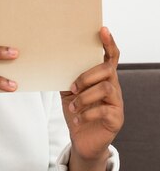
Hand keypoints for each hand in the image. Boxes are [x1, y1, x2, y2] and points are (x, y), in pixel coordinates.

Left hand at [60, 27, 123, 170]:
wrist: (81, 140)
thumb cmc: (77, 112)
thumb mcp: (68, 92)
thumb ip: (67, 76)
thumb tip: (54, 59)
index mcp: (102, 78)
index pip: (110, 57)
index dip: (108, 43)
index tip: (102, 29)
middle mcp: (113, 87)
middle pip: (107, 70)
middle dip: (87, 76)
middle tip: (72, 87)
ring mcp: (117, 103)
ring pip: (105, 89)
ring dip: (84, 97)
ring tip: (72, 107)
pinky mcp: (116, 118)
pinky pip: (105, 110)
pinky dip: (87, 113)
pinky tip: (77, 118)